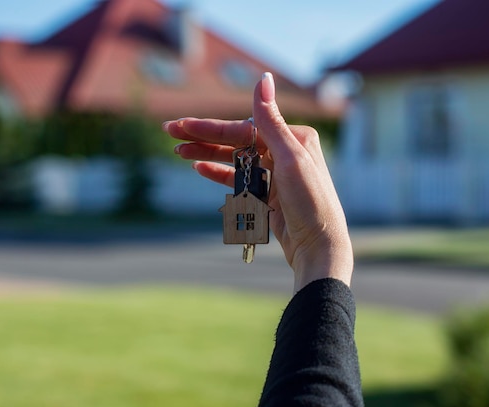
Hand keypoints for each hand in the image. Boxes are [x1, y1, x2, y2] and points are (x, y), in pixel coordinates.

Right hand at [163, 73, 352, 291]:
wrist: (318, 246)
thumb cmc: (312, 201)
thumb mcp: (292, 158)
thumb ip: (272, 121)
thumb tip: (263, 79)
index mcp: (293, 137)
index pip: (243, 128)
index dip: (210, 127)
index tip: (182, 126)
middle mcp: (284, 151)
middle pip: (235, 140)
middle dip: (202, 137)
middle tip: (170, 131)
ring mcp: (275, 173)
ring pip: (234, 159)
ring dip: (206, 154)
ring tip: (179, 152)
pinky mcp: (268, 194)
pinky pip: (238, 179)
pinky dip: (219, 172)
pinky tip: (200, 167)